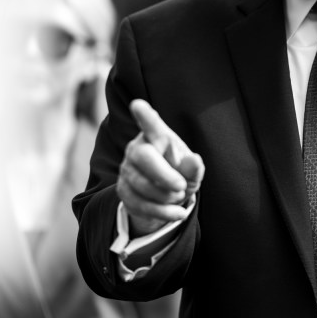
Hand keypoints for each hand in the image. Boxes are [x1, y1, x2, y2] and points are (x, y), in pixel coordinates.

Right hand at [117, 99, 204, 236]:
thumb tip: (194, 161)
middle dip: (163, 176)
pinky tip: (177, 213)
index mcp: (156, 136)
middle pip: (143, 157)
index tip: (138, 104)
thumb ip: (194, 167)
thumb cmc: (180, 174)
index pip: (150, 124)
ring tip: (180, 197)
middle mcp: (137, 149)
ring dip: (166, 197)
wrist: (165, 197)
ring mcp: (126, 169)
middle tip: (182, 187)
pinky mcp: (122, 190)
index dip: (144, 115)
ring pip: (141, 185)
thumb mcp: (192, 171)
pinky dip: (162, 212)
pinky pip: (140, 204)